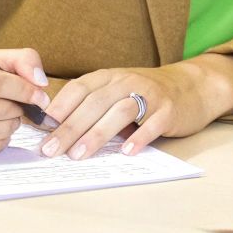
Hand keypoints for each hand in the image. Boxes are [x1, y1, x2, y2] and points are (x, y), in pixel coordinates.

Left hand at [40, 54, 232, 158]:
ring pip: (119, 112)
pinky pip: (152, 124)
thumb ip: (91, 105)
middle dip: (69, 127)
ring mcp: (150, 95)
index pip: (79, 88)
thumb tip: (55, 130)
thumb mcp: (117, 90)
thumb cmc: (146, 94)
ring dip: (96, 134)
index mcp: (110, 77)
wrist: (193, 86)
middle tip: (50, 149)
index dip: (59, 107)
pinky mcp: (169, 111)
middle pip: (94, 103)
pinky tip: (126, 151)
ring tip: (79, 154)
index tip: (40, 129)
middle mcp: (127, 82)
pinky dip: (139, 137)